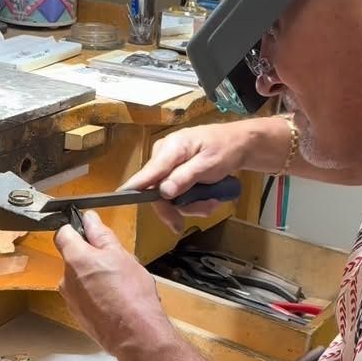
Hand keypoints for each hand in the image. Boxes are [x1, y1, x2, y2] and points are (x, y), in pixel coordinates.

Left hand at [55, 211, 170, 355]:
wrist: (135, 335)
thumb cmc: (131, 295)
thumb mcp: (120, 255)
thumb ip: (101, 235)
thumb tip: (89, 219)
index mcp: (74, 259)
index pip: (63, 234)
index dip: (76, 229)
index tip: (90, 231)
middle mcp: (66, 279)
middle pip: (73, 258)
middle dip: (91, 257)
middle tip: (115, 262)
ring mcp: (70, 299)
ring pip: (80, 279)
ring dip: (95, 277)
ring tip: (119, 285)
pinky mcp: (78, 315)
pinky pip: (84, 297)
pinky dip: (97, 295)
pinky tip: (116, 300)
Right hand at [124, 123, 251, 231]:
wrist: (239, 144)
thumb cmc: (225, 149)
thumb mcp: (209, 164)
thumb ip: (185, 177)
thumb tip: (163, 192)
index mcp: (170, 148)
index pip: (148, 172)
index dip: (136, 188)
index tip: (122, 198)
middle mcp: (163, 156)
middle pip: (157, 190)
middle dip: (178, 207)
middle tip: (196, 216)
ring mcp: (168, 165)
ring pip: (168, 196)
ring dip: (191, 205)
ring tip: (212, 202)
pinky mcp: (174, 173)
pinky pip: (176, 193)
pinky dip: (192, 201)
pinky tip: (208, 198)